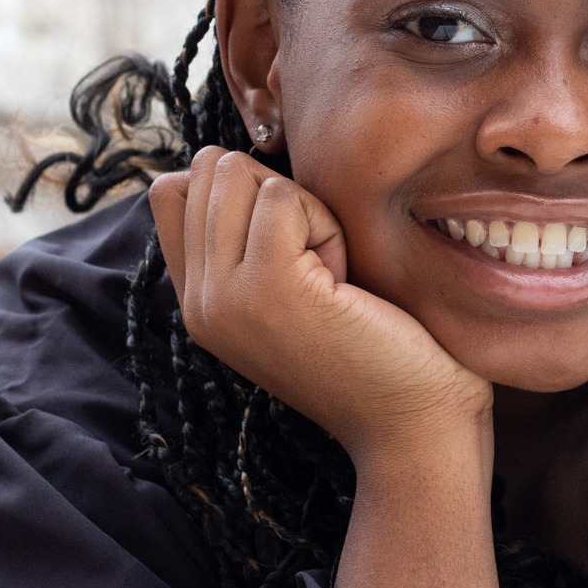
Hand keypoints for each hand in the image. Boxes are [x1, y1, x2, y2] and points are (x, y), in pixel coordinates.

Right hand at [148, 148, 492, 466]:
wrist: (413, 426)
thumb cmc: (379, 347)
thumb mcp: (297, 288)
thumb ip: (251, 237)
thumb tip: (227, 161)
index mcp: (200, 301)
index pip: (174, 190)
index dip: (249, 190)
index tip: (297, 250)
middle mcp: (197, 301)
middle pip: (209, 170)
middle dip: (282, 197)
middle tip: (324, 267)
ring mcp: (222, 296)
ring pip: (241, 175)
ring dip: (307, 209)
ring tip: (334, 277)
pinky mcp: (265, 286)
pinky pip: (284, 196)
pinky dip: (328, 224)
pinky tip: (345, 282)